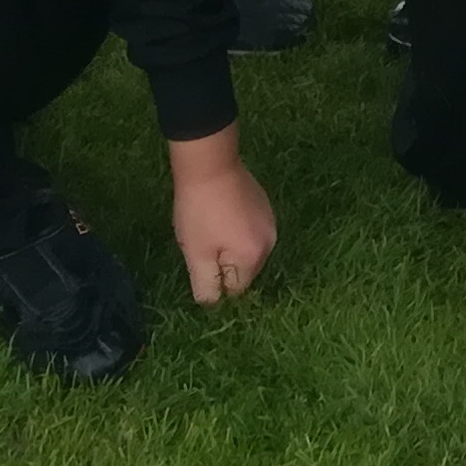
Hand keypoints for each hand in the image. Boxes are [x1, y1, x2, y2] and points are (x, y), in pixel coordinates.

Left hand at [166, 125, 277, 303]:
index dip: (215, 280)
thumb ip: (206, 285)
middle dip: (224, 264)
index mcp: (253, 258)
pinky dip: (237, 232)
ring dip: (231, 248)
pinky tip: (221, 217)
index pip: (236, 289)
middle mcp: (270, 242)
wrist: (209, 163)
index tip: (200, 262)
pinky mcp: (265, 206)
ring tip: (211, 229)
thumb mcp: (195, 254)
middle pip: (245, 271)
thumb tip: (214, 303)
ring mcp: (270, 221)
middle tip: (204, 244)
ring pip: (248, 251)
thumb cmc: (199, 211)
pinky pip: (251, 232)